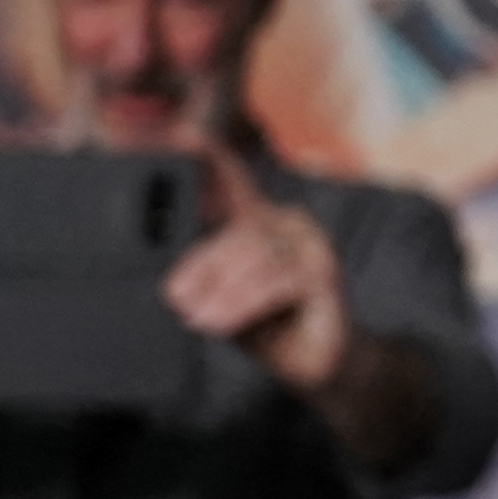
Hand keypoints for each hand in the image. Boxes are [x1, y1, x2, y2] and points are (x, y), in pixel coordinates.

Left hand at [163, 159, 352, 397]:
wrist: (315, 362)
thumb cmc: (269, 325)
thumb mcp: (225, 299)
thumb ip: (209, 279)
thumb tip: (174, 282)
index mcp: (259, 221)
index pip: (233, 181)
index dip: (210, 157)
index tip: (183, 136)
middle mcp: (287, 222)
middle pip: (237, 230)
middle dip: (203, 266)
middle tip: (178, 298)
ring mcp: (310, 244)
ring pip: (254, 254)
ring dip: (221, 291)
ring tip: (200, 318)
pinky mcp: (323, 272)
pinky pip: (276, 280)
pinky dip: (243, 302)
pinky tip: (222, 320)